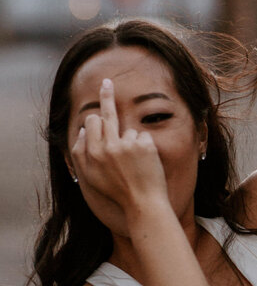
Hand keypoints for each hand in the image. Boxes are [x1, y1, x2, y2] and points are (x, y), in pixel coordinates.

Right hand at [72, 78, 166, 207]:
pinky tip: (146, 163)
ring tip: (135, 165)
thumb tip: (83, 130)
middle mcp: (107, 147)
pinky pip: (143, 137)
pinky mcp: (144, 146)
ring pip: (127, 131)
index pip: (91, 123)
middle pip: (105, 115)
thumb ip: (81, 154)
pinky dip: (145, 148)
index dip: (96, 119)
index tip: (98, 105)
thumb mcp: (91, 177)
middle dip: (106, 96)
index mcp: (92, 154)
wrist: (143, 204)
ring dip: (132, 143)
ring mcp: (126, 145)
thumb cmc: (117, 192)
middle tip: (107, 82)